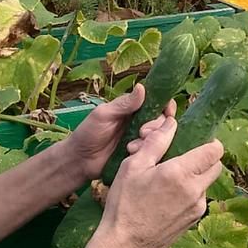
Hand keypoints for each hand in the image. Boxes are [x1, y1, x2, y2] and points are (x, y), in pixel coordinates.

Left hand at [59, 82, 173, 181]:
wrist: (80, 161)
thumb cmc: (88, 133)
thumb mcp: (104, 115)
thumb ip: (124, 104)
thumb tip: (142, 87)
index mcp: (132, 108)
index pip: (156, 101)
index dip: (165, 105)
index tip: (167, 111)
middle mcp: (139, 122)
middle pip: (162, 120)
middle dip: (157, 125)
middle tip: (142, 132)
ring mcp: (140, 139)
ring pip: (160, 136)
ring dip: (151, 140)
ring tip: (132, 146)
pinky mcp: (140, 154)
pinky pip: (154, 152)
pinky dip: (149, 151)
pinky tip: (134, 153)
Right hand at [92, 113, 223, 247]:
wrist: (125, 245)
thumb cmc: (125, 204)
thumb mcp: (133, 166)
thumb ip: (156, 142)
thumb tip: (171, 123)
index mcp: (181, 173)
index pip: (214, 151)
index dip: (210, 142)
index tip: (196, 140)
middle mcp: (195, 190)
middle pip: (216, 166)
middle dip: (205, 157)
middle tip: (184, 156)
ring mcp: (197, 207)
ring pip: (207, 183)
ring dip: (197, 176)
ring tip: (171, 178)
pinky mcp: (194, 220)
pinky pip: (199, 198)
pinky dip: (190, 192)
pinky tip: (169, 195)